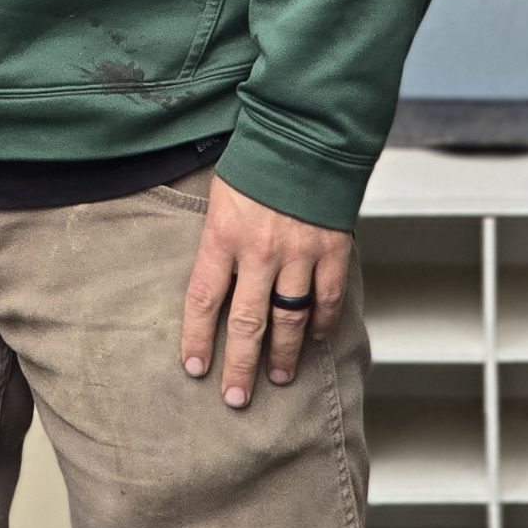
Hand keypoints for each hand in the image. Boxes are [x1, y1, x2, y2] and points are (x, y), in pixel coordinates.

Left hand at [179, 173, 352, 407]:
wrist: (305, 128)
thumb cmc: (256, 158)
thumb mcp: (222, 194)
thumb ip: (219, 238)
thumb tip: (214, 280)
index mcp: (223, 234)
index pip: (203, 299)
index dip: (197, 339)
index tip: (195, 369)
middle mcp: (259, 250)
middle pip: (246, 322)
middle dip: (239, 366)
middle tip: (234, 398)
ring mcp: (299, 252)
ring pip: (289, 320)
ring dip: (282, 355)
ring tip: (276, 378)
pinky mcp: (332, 249)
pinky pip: (327, 299)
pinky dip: (321, 324)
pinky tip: (314, 339)